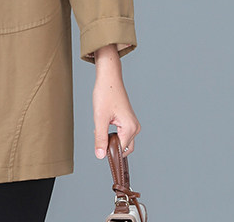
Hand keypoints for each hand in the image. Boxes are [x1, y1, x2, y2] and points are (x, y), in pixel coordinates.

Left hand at [92, 44, 140, 158]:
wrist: (109, 78)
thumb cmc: (105, 94)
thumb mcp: (100, 118)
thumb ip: (100, 138)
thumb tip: (100, 156)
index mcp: (130, 128)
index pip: (120, 150)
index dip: (108, 150)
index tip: (98, 143)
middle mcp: (135, 128)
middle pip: (123, 147)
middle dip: (110, 145)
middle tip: (98, 134)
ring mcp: (133, 124)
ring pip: (122, 140)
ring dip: (111, 138)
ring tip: (101, 125)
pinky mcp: (129, 120)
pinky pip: (122, 134)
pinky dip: (113, 133)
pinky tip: (104, 123)